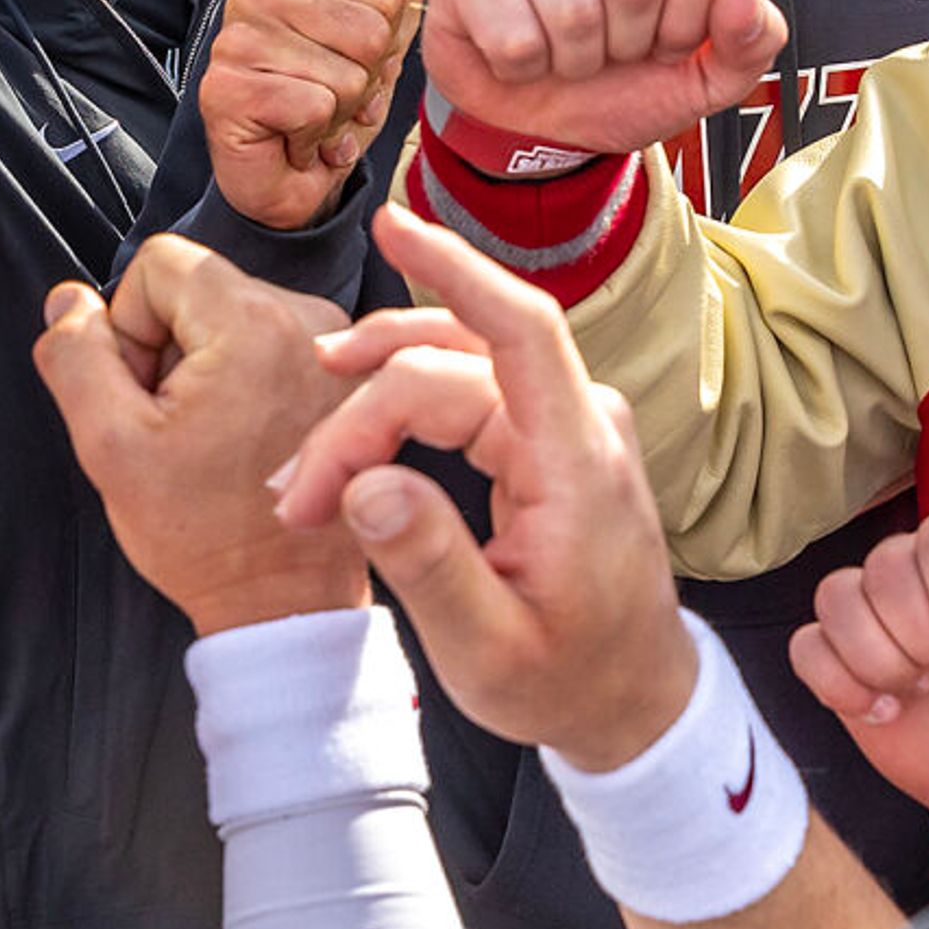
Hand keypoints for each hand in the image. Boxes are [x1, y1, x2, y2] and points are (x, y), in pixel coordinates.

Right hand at [31, 237, 366, 633]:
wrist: (287, 603)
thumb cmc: (208, 538)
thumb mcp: (110, 446)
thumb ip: (75, 358)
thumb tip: (69, 302)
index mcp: (256, 325)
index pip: (159, 262)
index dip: (129, 325)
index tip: (145, 392)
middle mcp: (314, 322)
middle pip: (200, 287)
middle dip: (169, 347)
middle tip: (176, 428)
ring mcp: (341, 351)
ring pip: (234, 315)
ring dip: (207, 368)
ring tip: (214, 441)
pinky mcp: (350, 379)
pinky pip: (273, 344)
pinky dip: (246, 383)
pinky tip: (245, 443)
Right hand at [196, 0, 434, 229]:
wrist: (293, 184)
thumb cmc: (332, 106)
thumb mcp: (383, 36)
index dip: (384, 49)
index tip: (350, 68)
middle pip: (369, 36)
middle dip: (365, 85)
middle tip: (330, 101)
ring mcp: (232, 41)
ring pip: (344, 76)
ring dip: (341, 116)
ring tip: (311, 121)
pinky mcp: (223, 90)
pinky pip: (314, 107)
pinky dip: (317, 137)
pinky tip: (293, 141)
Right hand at [277, 206, 698, 770]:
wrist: (634, 701)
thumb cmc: (570, 682)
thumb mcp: (490, 652)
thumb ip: (429, 566)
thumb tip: (367, 486)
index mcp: (578, 461)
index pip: (522, 328)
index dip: (455, 268)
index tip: (390, 227)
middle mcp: (580, 423)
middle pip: (449, 363)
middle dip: (356, 414)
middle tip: (294, 495)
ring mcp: (566, 426)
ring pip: (448, 371)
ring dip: (367, 403)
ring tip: (302, 470)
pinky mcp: (546, 440)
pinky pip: (464, 396)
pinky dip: (398, 417)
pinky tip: (348, 452)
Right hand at [420, 0, 785, 159]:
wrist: (541, 125)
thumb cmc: (624, 83)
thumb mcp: (706, 78)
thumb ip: (750, 42)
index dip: (687, 21)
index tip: (666, 41)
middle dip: (628, 45)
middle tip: (610, 50)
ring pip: (572, 11)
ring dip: (574, 61)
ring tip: (565, 52)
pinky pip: (513, 33)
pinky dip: (523, 67)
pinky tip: (518, 52)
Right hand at [788, 506, 928, 828]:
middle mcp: (924, 565)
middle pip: (885, 570)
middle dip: (926, 640)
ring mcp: (877, 610)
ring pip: (836, 600)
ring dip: (882, 663)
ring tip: (924, 689)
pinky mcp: (841, 656)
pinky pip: (806, 647)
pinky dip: (841, 687)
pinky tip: (885, 711)